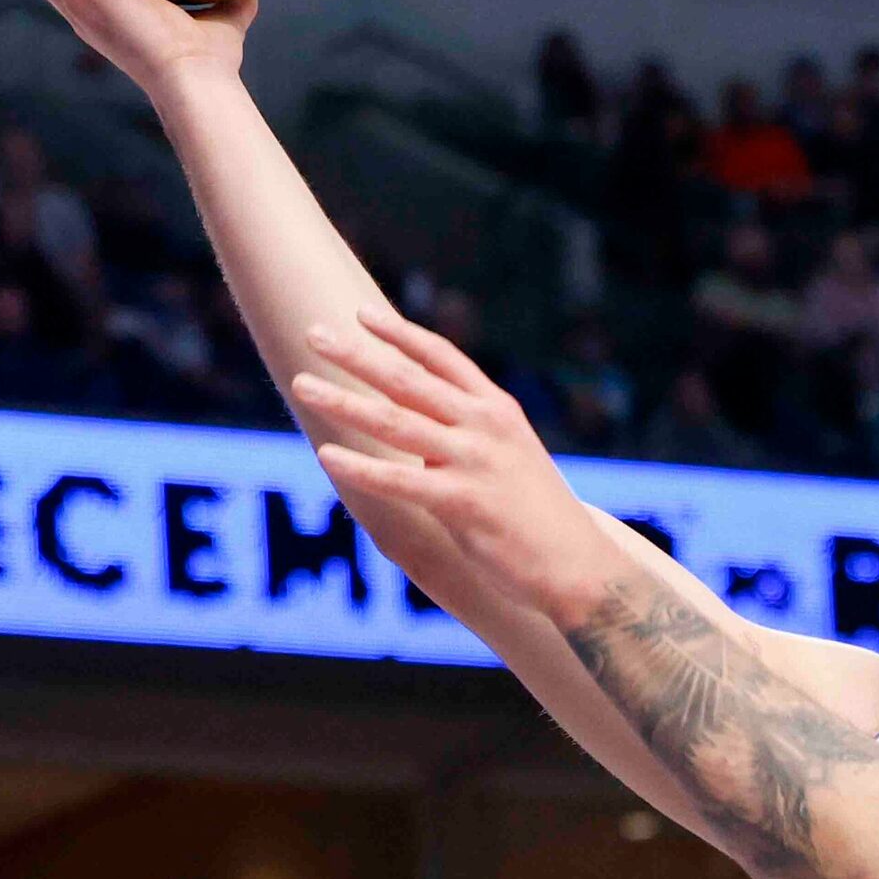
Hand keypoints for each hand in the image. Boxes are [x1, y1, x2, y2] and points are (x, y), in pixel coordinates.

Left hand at [292, 303, 627, 626]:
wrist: (576, 564)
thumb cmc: (536, 514)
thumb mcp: (508, 455)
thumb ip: (464, 434)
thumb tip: (412, 428)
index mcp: (496, 409)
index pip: (441, 357)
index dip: (399, 333)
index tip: (361, 314)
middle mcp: (485, 425)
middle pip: (408, 379)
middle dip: (356, 354)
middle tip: (313, 333)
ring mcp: (475, 461)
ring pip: (395, 422)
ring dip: (344, 401)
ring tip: (302, 383)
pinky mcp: (464, 503)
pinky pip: (401, 482)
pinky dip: (361, 468)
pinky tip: (326, 455)